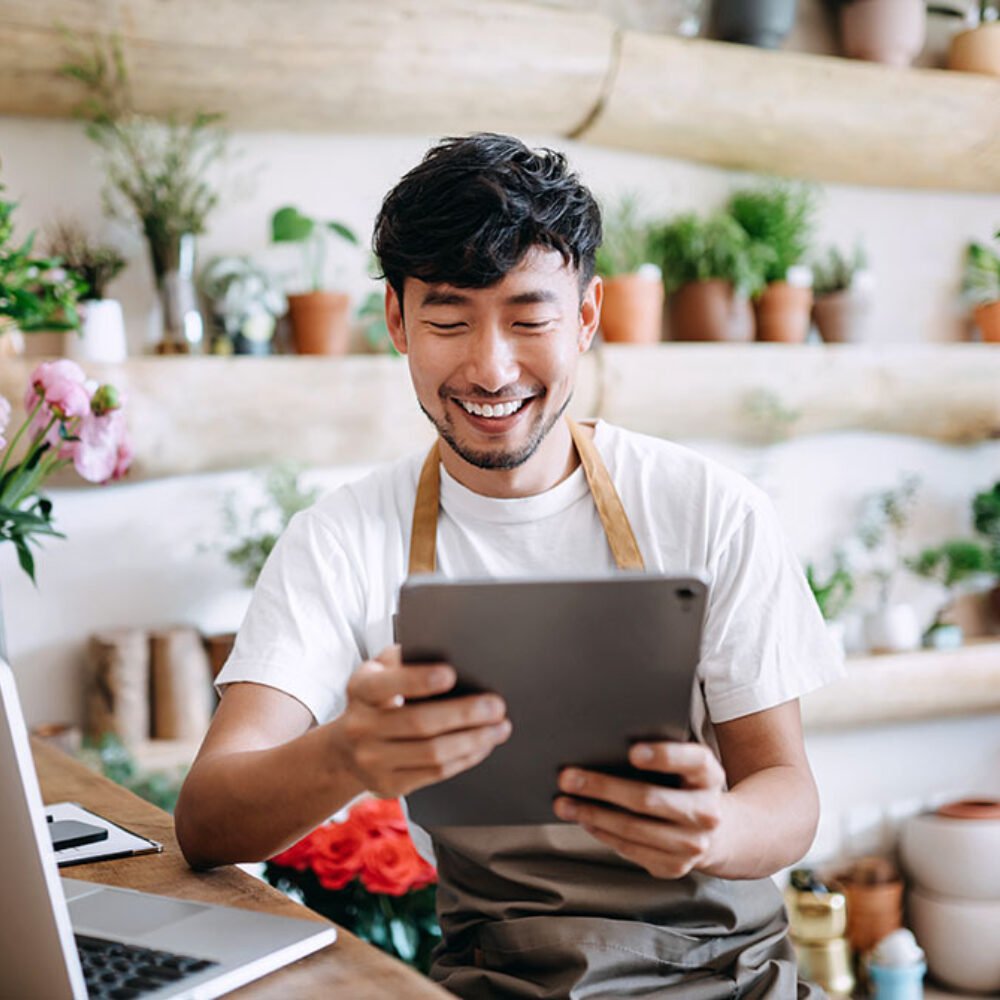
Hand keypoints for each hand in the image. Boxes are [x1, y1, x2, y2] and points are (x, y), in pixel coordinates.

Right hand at [330, 645, 510, 797]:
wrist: (346, 749)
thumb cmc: (377, 698)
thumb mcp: (381, 671)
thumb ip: (405, 658)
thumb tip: (450, 649)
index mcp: (360, 689)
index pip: (388, 684)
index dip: (419, 680)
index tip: (451, 674)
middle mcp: (360, 726)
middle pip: (419, 722)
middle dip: (464, 714)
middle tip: (496, 705)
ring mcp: (372, 760)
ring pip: (432, 753)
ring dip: (473, 740)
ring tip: (499, 727)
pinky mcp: (389, 785)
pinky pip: (435, 773)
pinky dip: (465, 758)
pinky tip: (483, 745)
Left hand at [553, 742, 726, 878]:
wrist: (719, 831)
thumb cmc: (686, 785)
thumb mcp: (686, 763)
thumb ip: (659, 752)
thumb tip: (603, 746)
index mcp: (709, 775)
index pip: (691, 760)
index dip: (663, 756)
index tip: (632, 752)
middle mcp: (706, 812)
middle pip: (648, 798)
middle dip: (602, 787)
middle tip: (567, 777)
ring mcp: (692, 844)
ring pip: (633, 829)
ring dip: (591, 814)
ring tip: (564, 803)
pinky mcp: (674, 866)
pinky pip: (629, 849)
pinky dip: (602, 833)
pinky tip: (584, 819)